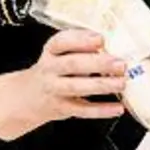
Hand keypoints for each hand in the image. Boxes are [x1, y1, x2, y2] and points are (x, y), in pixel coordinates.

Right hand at [0, 29, 126, 139]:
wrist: (28, 97)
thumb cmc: (53, 71)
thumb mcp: (59, 55)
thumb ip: (81, 48)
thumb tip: (112, 47)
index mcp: (51, 52)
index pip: (61, 42)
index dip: (81, 40)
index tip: (100, 39)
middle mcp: (50, 69)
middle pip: (72, 64)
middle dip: (98, 63)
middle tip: (120, 64)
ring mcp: (55, 90)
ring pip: (77, 87)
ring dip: (102, 85)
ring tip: (122, 83)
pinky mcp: (62, 108)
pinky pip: (83, 110)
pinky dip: (102, 110)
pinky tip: (117, 107)